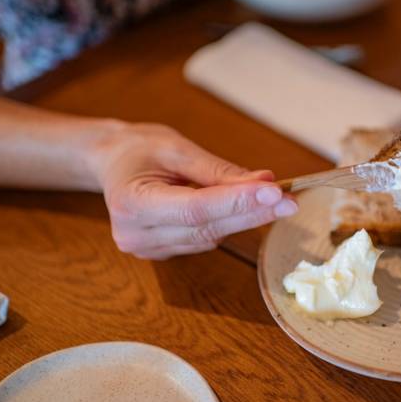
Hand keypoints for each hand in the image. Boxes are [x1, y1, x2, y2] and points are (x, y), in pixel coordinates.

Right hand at [88, 123, 296, 259]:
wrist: (111, 162)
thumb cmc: (140, 149)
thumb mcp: (177, 148)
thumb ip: (219, 171)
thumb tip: (265, 183)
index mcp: (132, 203)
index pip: (195, 209)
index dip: (238, 203)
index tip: (275, 193)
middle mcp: (136, 235)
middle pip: (207, 228)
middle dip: (252, 213)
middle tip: (289, 200)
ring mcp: (148, 249)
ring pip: (210, 237)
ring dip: (245, 219)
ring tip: (273, 197)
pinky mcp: (162, 253)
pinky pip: (205, 240)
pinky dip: (227, 223)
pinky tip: (243, 207)